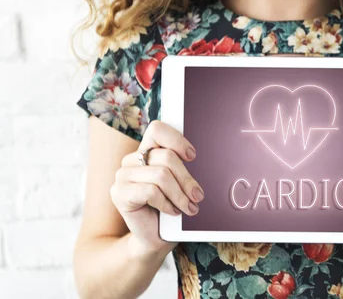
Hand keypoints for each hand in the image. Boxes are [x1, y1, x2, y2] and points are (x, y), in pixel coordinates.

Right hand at [110, 120, 203, 257]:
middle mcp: (132, 160)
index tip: (192, 156)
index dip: (177, 140)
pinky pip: (150, 192)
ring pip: (161, 175)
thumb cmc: (171, 208)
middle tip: (198, 195)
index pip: (157, 129)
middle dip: (187, 179)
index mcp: (147, 151)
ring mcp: (122, 175)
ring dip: (180, 195)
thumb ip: (182, 166)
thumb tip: (195, 156)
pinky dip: (166, 203)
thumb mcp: (180, 184)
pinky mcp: (118, 193)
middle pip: (166, 157)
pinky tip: (171, 212)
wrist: (155, 238)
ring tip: (189, 207)